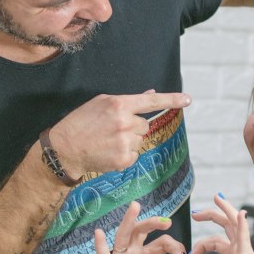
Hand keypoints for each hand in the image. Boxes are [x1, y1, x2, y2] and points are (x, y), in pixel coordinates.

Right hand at [49, 90, 191, 176]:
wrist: (65, 149)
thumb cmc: (80, 123)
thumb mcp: (100, 103)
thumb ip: (127, 101)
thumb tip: (150, 94)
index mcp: (119, 104)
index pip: (151, 101)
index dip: (172, 100)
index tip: (188, 99)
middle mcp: (125, 122)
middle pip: (145, 126)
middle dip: (133, 128)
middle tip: (113, 131)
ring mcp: (125, 142)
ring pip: (140, 141)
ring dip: (129, 142)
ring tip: (108, 142)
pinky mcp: (124, 159)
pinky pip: (135, 155)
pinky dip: (125, 155)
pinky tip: (109, 152)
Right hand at [76, 201, 193, 253]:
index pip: (162, 243)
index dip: (175, 247)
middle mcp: (133, 252)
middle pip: (143, 231)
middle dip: (154, 223)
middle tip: (167, 222)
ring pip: (124, 235)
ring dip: (129, 221)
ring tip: (135, 206)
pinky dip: (100, 244)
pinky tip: (99, 233)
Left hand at [191, 194, 253, 253]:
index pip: (216, 242)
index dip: (201, 245)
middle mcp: (240, 251)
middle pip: (226, 226)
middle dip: (211, 216)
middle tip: (196, 213)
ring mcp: (245, 252)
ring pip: (235, 224)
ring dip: (226, 209)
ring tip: (217, 197)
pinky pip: (245, 237)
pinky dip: (242, 225)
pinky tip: (240, 214)